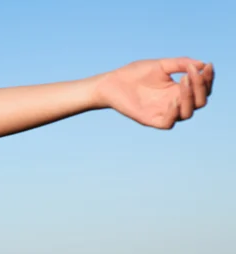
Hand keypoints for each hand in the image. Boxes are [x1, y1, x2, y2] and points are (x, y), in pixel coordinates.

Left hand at [96, 57, 214, 128]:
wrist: (111, 83)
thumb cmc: (135, 74)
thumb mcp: (160, 65)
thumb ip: (180, 64)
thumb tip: (201, 64)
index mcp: (179, 90)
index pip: (202, 88)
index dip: (207, 79)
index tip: (207, 66)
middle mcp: (174, 103)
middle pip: (200, 102)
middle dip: (201, 87)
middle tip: (193, 74)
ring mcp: (163, 112)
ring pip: (187, 113)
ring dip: (190, 97)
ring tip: (184, 80)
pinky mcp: (150, 120)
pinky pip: (169, 123)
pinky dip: (174, 113)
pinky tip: (173, 100)